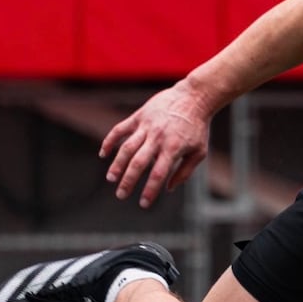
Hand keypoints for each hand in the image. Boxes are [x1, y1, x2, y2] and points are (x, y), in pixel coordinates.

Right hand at [99, 84, 211, 207]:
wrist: (194, 97)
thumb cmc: (198, 127)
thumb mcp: (199, 151)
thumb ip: (184, 172)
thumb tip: (168, 188)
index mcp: (173, 148)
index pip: (158, 175)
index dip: (150, 191)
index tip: (143, 204)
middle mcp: (158, 137)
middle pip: (138, 163)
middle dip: (127, 181)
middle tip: (121, 195)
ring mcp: (147, 126)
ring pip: (126, 148)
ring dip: (117, 165)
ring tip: (111, 179)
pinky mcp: (139, 116)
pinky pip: (120, 129)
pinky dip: (109, 141)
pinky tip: (103, 154)